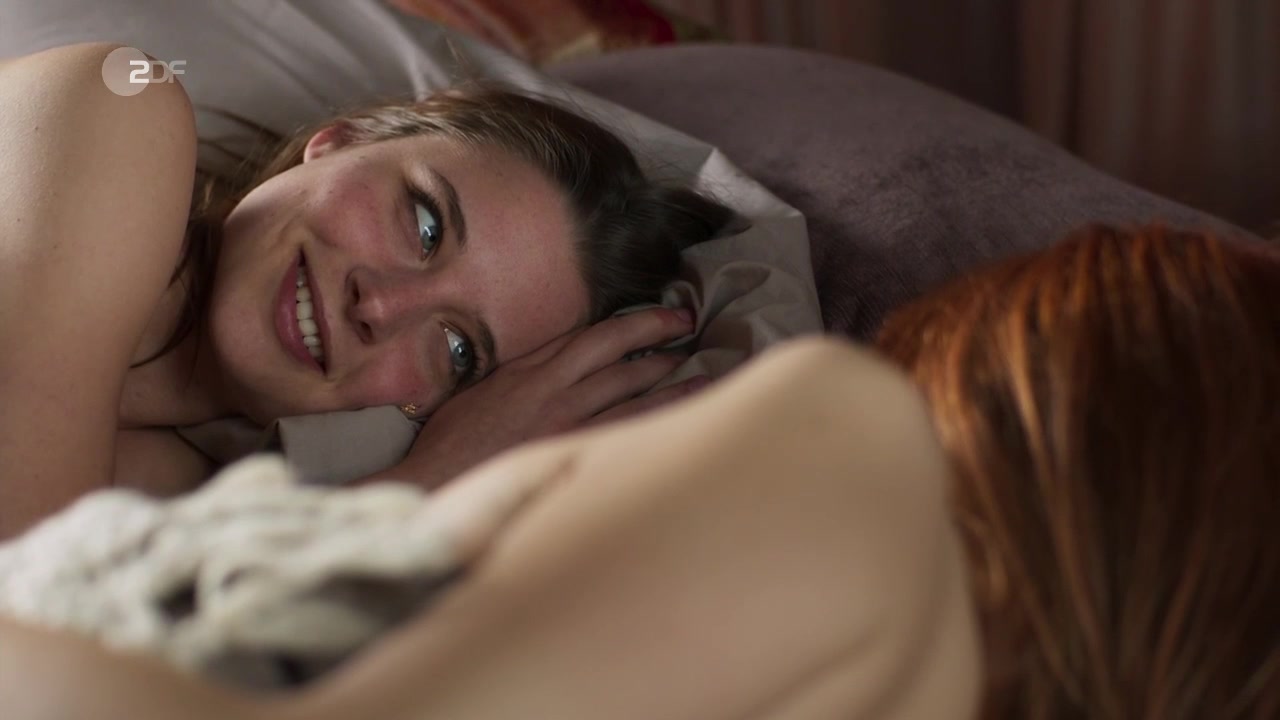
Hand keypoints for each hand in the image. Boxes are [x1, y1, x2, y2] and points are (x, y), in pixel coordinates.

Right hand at [386, 308, 708, 489]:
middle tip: (688, 326)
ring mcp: (564, 424)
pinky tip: (679, 418)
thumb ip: (520, 373)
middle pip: (616, 355)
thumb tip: (557, 364)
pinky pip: (623, 434)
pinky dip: (654, 421)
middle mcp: (551, 391)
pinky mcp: (568, 455)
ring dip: (668, 380)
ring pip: (629, 394)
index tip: (663, 316)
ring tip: (700, 373)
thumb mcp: (480, 391)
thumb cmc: (452, 443)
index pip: (591, 335)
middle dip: (657, 337)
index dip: (634, 323)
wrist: (435, 482)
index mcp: (528, 370)